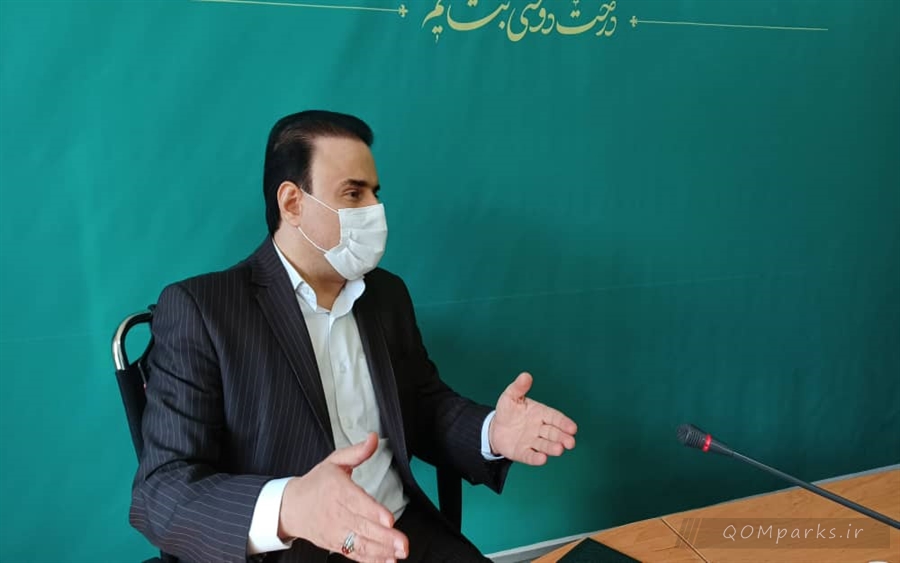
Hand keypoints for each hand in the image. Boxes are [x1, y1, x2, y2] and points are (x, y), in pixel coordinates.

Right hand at [279, 432, 408, 561]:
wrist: (291, 507)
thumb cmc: (316, 483)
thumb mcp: (334, 461)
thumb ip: (357, 452)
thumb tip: (374, 439)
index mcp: (337, 490)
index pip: (357, 502)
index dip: (373, 512)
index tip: (389, 520)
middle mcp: (337, 513)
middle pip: (362, 527)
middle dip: (384, 537)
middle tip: (402, 543)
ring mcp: (336, 531)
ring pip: (360, 544)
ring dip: (381, 551)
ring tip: (398, 554)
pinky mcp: (335, 545)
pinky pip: (354, 554)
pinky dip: (370, 559)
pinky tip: (386, 561)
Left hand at [489, 372, 577, 464]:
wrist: (495, 428)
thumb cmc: (508, 411)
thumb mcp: (510, 396)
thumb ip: (519, 387)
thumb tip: (525, 375)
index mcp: (540, 413)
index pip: (555, 418)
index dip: (564, 423)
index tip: (573, 428)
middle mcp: (539, 429)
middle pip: (553, 433)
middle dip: (562, 437)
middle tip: (570, 442)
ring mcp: (532, 442)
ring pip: (544, 445)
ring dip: (552, 448)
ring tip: (559, 450)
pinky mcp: (523, 453)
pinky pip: (530, 456)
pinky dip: (536, 458)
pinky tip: (542, 459)